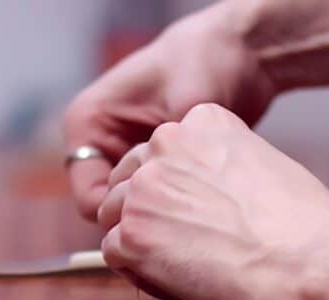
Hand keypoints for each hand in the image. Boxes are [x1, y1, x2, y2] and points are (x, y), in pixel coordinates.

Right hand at [63, 2, 277, 219]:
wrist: (241, 51)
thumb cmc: (205, 65)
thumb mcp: (181, 110)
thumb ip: (165, 157)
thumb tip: (156, 202)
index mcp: (87, 124)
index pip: (90, 200)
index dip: (124, 218)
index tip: (164, 219)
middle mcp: (99, 142)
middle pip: (110, 207)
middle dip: (143, 216)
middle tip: (183, 215)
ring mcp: (124, 153)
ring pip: (134, 206)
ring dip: (161, 210)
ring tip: (195, 202)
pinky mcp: (150, 163)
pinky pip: (154, 198)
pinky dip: (175, 201)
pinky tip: (202, 194)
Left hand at [99, 103, 328, 299]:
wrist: (311, 262)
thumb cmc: (303, 225)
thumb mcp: (261, 162)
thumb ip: (218, 165)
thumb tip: (202, 191)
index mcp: (199, 120)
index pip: (160, 154)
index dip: (177, 191)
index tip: (205, 213)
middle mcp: (163, 144)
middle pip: (129, 182)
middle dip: (150, 213)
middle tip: (192, 243)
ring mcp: (143, 189)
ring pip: (116, 217)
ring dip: (143, 242)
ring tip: (191, 262)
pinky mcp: (132, 234)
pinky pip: (115, 255)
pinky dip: (141, 272)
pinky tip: (182, 279)